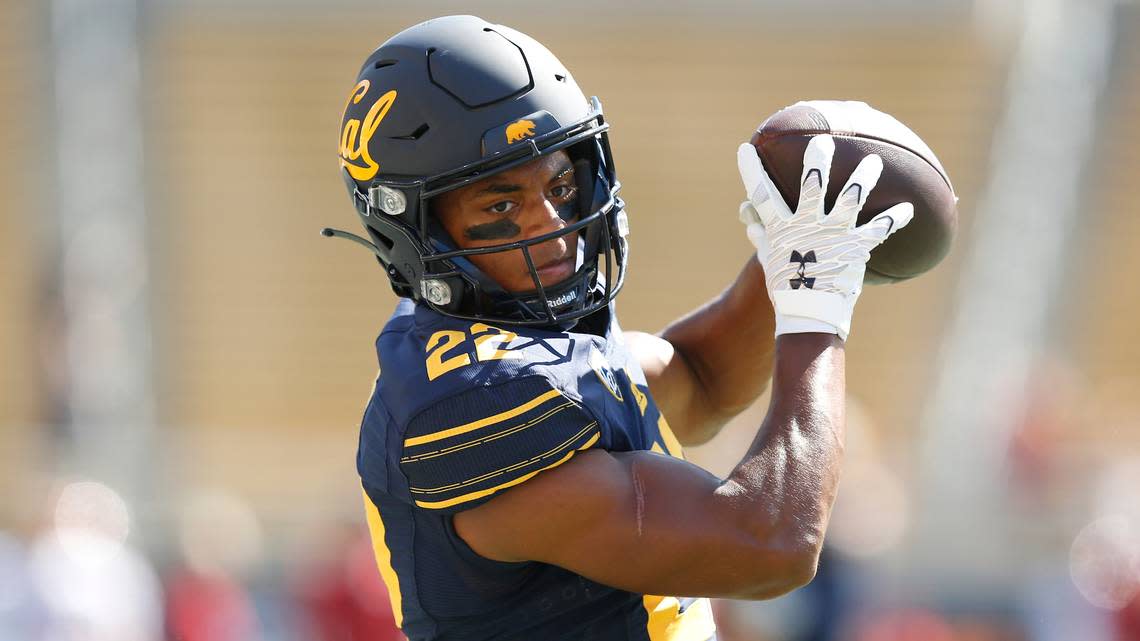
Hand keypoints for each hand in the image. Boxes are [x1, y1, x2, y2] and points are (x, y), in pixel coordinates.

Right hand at [737, 135, 912, 339]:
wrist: (810, 315)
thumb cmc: (787, 289)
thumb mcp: (770, 261)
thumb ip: (763, 237)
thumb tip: (749, 222)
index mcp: (782, 228)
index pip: (761, 195)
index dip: (751, 172)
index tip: (744, 150)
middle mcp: (808, 225)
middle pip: (812, 185)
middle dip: (818, 159)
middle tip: (824, 141)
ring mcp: (833, 235)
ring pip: (851, 197)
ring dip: (864, 177)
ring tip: (873, 161)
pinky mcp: (856, 247)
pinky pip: (880, 228)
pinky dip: (895, 218)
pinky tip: (908, 209)